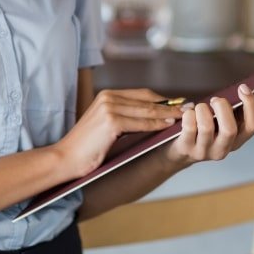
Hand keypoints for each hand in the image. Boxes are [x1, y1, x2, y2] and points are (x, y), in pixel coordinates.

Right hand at [54, 89, 183, 178]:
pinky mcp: (111, 121)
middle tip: (188, 108)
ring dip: (167, 114)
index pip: (142, 94)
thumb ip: (124, 117)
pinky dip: (157, 124)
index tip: (179, 104)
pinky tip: (168, 126)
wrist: (65, 159)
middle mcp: (108, 97)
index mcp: (106, 95)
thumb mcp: (105, 126)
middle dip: (169, 105)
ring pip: (146, 110)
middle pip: (146, 100)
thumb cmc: (86, 147)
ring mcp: (109, 108)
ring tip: (183, 117)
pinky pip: (141, 122)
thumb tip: (152, 118)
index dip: (162, 99)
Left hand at [166, 83, 253, 166]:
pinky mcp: (187, 148)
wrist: (180, 151)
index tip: (243, 88)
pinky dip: (188, 113)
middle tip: (214, 100)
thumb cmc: (203, 129)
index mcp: (237, 140)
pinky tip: (188, 113)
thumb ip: (230, 110)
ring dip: (202, 109)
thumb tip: (237, 90)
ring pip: (206, 127)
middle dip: (222, 107)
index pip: (253, 126)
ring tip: (199, 107)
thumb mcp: (220, 122)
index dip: (251, 105)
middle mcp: (223, 149)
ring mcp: (204, 151)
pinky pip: (189, 126)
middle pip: (230, 129)